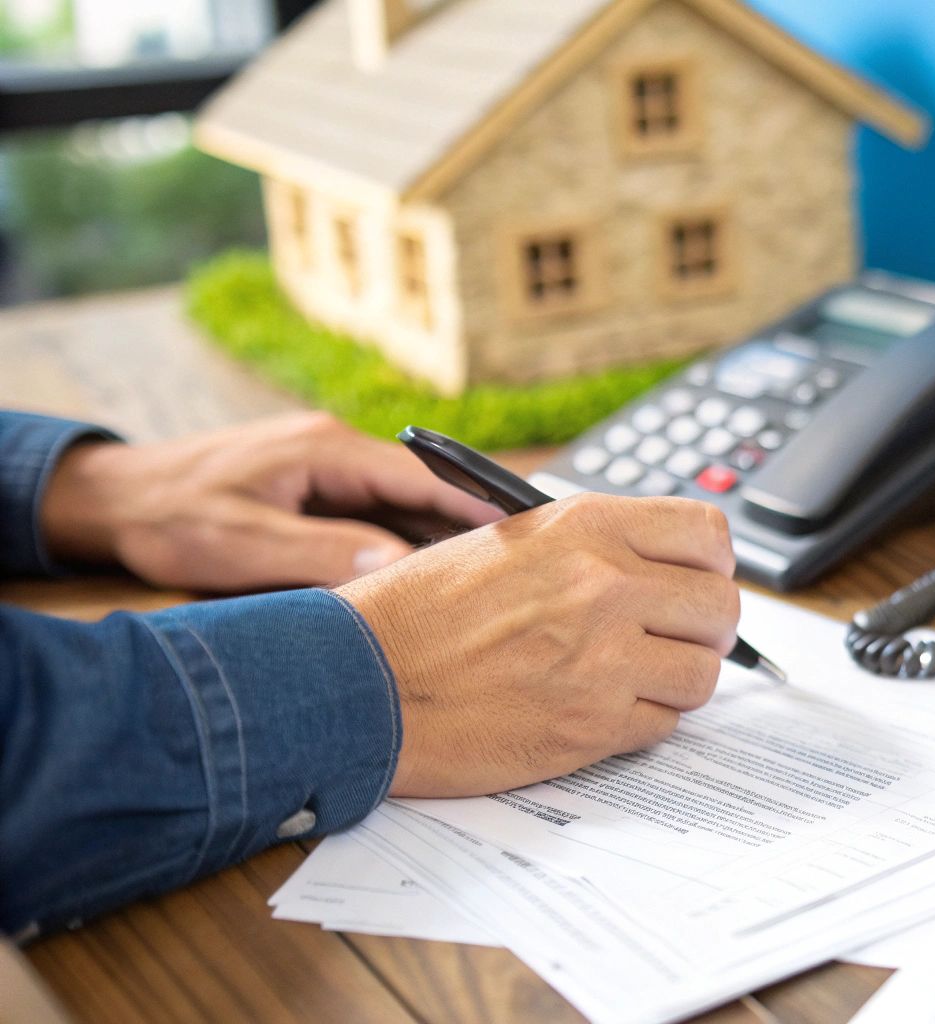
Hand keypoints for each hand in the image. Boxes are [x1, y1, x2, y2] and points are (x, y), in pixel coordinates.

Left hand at [40, 412, 500, 590]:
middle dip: (467, 522)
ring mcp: (323, 465)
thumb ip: (322, 554)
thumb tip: (395, 568)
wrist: (111, 498)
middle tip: (523, 556)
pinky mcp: (311, 487)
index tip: (523, 527)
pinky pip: (373, 511)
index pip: (420, 477)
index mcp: (325, 449)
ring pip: (398, 503)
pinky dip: (401, 538)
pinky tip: (423, 570)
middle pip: (419, 489)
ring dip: (435, 534)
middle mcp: (332, 448)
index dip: (473, 504)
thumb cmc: (168, 517)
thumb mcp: (244, 544)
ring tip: (486, 570)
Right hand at [336, 493, 738, 796]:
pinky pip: (664, 726)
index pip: (708, 533)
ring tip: (633, 678)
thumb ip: (590, 545)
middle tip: (676, 638)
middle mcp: (606, 587)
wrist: (360, 682)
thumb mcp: (508, 540)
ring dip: (677, 680)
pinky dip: (642, 723)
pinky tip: (600, 710)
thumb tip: (657, 562)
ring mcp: (604, 661)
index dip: (711, 564)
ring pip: (703, 674)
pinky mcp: (592, 727)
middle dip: (705, 628)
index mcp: (586, 528)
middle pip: (720, 607)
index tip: (696, 580)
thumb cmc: (419, 613)